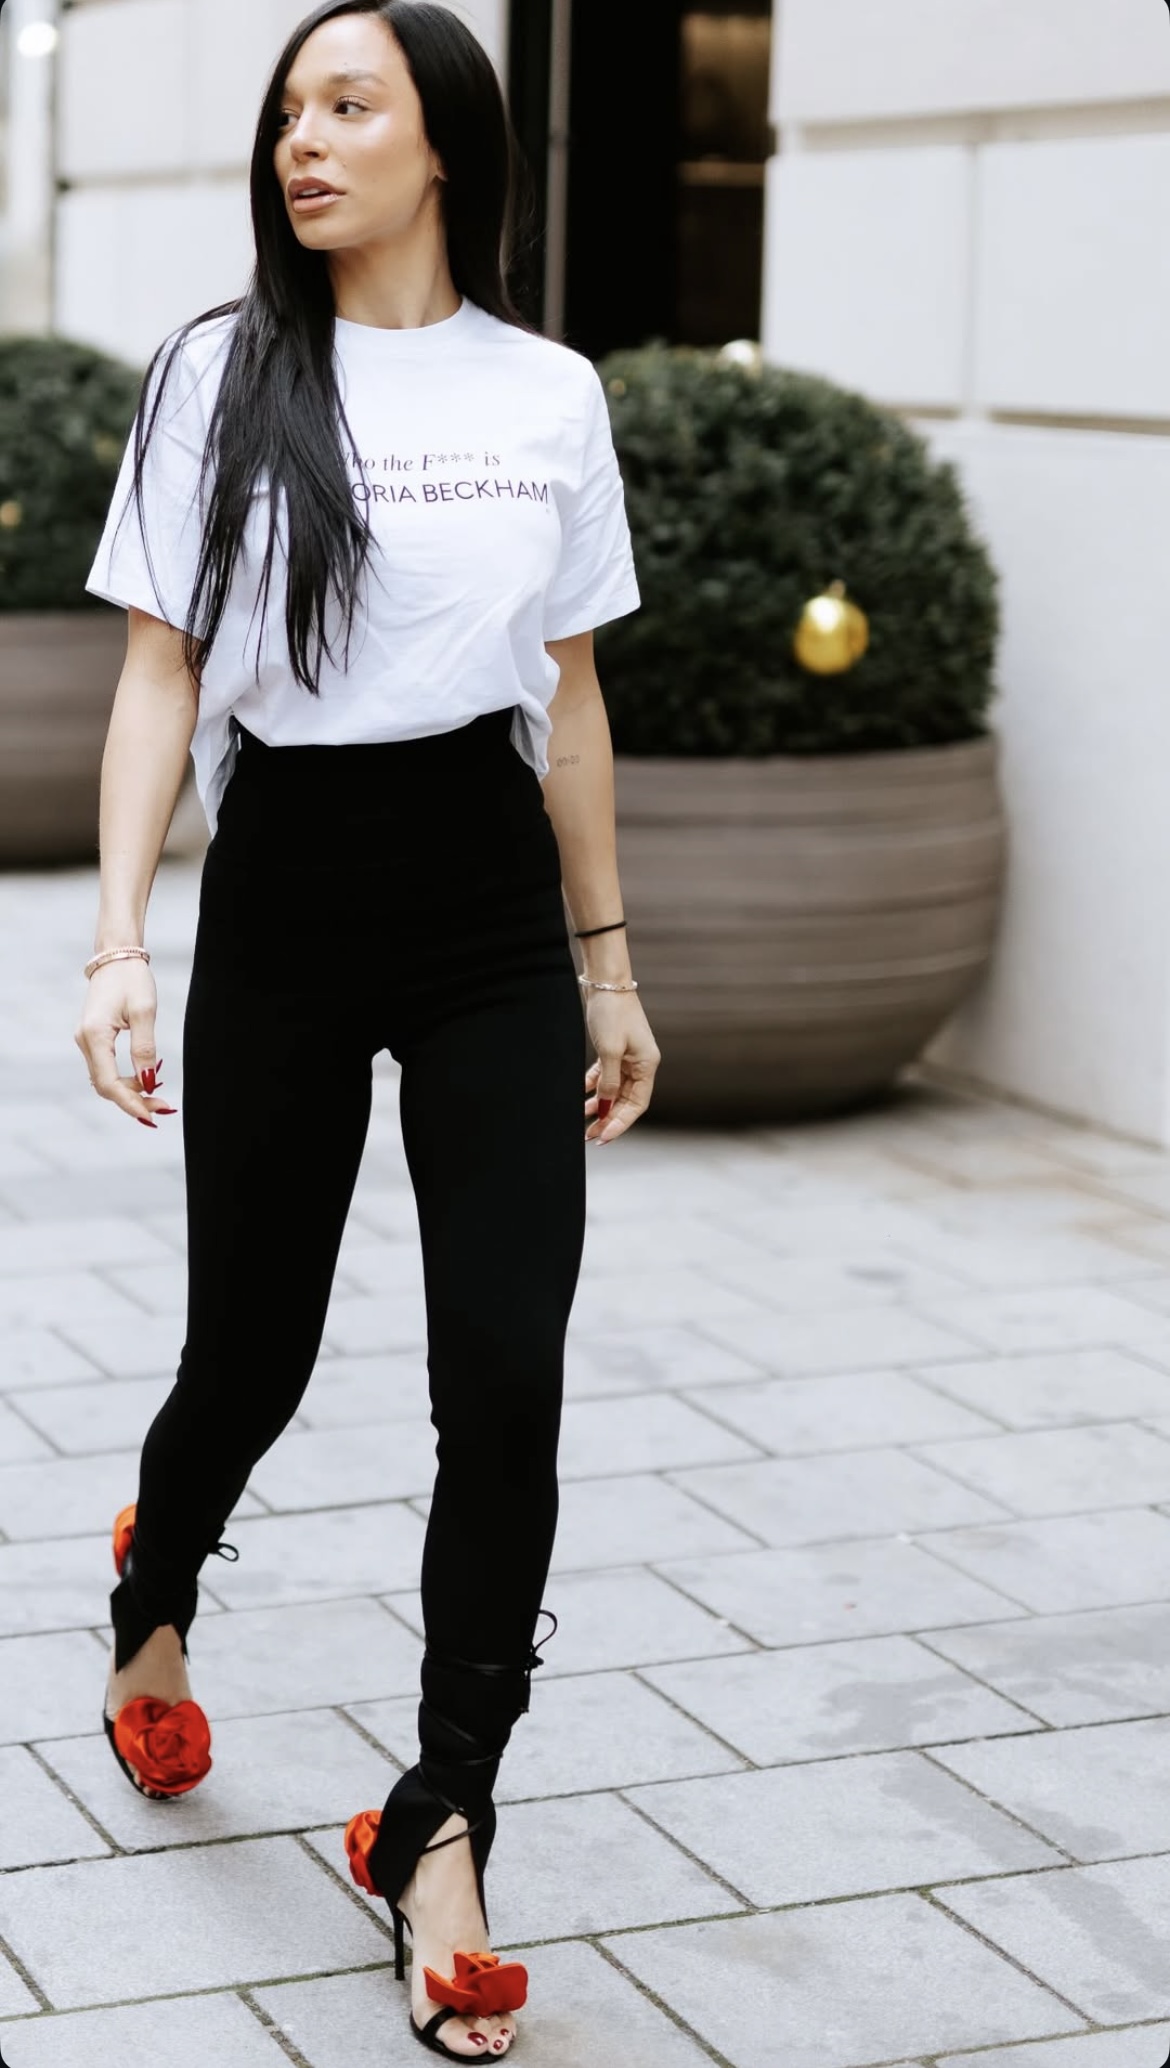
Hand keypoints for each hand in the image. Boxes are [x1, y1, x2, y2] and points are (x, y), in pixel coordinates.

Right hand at [74, 960, 176, 1128]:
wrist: (116, 956)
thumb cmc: (132, 979)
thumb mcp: (144, 1013)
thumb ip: (144, 1049)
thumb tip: (149, 1083)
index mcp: (95, 1035)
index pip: (109, 1083)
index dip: (130, 1103)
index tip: (153, 1116)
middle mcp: (84, 1041)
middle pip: (105, 1086)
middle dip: (133, 1101)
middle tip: (163, 1108)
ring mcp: (85, 1040)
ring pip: (104, 1079)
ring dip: (129, 1092)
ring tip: (158, 1097)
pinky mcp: (92, 1038)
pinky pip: (105, 1068)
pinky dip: (124, 1079)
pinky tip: (145, 1081)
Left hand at [583, 990, 660, 1143]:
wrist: (605, 982)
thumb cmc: (612, 1012)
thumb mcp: (609, 1051)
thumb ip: (608, 1082)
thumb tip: (606, 1106)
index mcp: (647, 1065)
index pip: (636, 1104)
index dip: (621, 1123)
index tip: (605, 1137)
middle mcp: (640, 1064)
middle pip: (625, 1100)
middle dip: (609, 1119)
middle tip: (590, 1135)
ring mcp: (627, 1057)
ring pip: (613, 1091)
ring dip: (599, 1106)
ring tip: (582, 1121)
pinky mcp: (613, 1050)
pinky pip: (604, 1076)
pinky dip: (593, 1088)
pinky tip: (580, 1097)